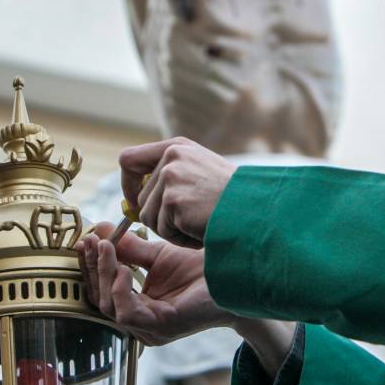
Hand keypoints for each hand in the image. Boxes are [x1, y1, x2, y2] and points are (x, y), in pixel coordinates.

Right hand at [79, 223, 234, 344]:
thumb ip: (128, 248)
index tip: (85, 240)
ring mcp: (150, 328)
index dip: (90, 265)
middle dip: (92, 268)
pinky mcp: (161, 327)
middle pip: (99, 299)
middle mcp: (140, 322)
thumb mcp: (157, 254)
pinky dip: (119, 289)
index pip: (101, 290)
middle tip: (92, 241)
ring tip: (107, 248)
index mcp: (137, 307)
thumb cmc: (200, 269)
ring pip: (109, 306)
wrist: (232, 273)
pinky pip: (126, 313)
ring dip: (103, 275)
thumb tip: (98, 230)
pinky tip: (123, 269)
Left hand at [120, 137, 236, 247]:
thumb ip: (170, 178)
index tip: (137, 202)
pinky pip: (161, 229)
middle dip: (159, 217)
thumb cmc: (233, 198)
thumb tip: (133, 204)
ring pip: (148, 216)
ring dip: (171, 228)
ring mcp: (171, 177)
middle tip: (188, 220)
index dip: (127, 184)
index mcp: (176, 147)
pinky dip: (180, 237)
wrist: (257, 209)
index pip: (129, 160)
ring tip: (199, 222)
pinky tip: (201, 228)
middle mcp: (171, 157)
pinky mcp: (173, 200)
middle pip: (139, 198)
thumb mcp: (199, 173)